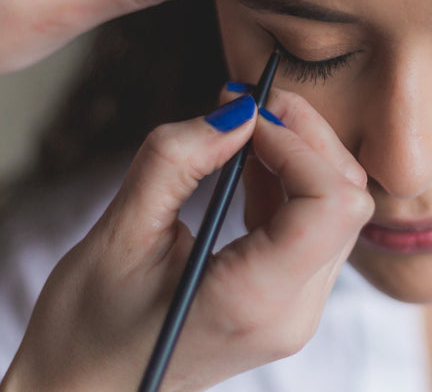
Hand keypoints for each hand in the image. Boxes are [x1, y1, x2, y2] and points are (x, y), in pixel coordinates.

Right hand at [0, 87, 372, 391]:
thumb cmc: (85, 328)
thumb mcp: (117, 235)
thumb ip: (176, 161)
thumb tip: (236, 111)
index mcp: (254, 301)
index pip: (331, 202)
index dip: (297, 143)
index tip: (244, 115)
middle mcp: (294, 312)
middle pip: (346, 201)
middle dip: (306, 137)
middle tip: (247, 103)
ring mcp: (297, 312)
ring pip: (340, 211)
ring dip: (301, 156)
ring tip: (243, 130)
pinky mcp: (288, 303)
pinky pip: (316, 229)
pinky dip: (292, 184)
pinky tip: (248, 164)